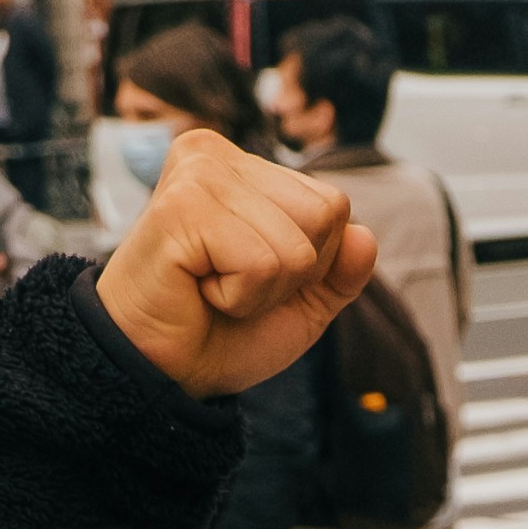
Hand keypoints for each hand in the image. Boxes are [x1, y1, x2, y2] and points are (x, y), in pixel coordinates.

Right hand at [95, 133, 372, 401]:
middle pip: (324, 214)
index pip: (333, 205)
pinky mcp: (180, 207)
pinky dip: (239, 297)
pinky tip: (197, 289)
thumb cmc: (220, 332)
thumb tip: (366, 237)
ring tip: (210, 288)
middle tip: (228, 284)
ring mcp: (197, 174)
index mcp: (245, 165)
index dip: (309, 264)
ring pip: (296, 246)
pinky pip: (262, 263)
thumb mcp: (301, 304)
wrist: (161, 373)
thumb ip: (341, 271)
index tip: (248, 275)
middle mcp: (217, 155)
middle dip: (290, 274)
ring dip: (261, 291)